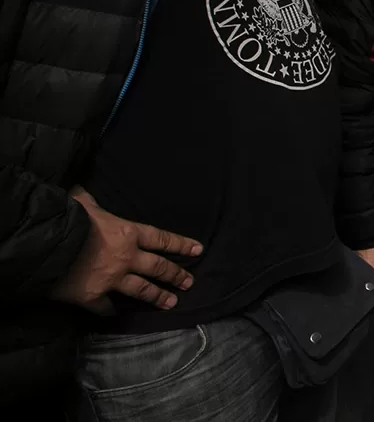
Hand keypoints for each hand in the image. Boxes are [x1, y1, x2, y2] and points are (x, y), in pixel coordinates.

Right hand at [49, 188, 202, 315]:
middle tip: (189, 283)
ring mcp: (112, 279)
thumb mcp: (82, 203)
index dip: (181, 244)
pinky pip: (105, 307)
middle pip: (158, 267)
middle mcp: (127, 257)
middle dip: (176, 275)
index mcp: (128, 233)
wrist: (44, 245)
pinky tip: (116, 314)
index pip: (162, 239)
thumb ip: (88, 200)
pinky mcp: (93, 297)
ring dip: (158, 296)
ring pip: (142, 290)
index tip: (198, 250)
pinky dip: (111, 311)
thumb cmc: (67, 219)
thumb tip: (82, 191)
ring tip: (171, 303)